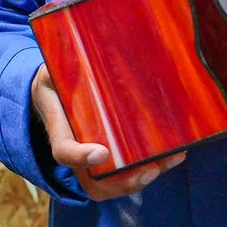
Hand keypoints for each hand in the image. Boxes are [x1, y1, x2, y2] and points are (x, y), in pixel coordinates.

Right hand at [30, 66, 183, 199]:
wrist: (51, 90)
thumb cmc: (55, 77)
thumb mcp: (53, 67)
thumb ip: (66, 64)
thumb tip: (87, 42)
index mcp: (58, 126)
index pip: (63, 151)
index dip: (79, 157)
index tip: (100, 153)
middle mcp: (75, 150)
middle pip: (94, 182)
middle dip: (123, 183)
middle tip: (150, 168)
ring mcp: (92, 158)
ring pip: (112, 184)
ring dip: (142, 179)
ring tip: (171, 159)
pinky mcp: (110, 156)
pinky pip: (126, 174)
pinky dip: (151, 170)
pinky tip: (175, 154)